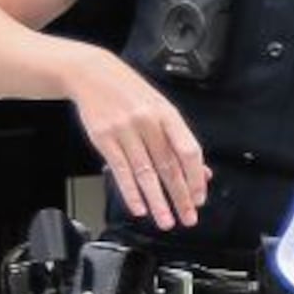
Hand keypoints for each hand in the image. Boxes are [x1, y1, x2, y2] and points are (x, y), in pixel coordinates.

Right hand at [67, 51, 206, 228]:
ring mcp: (125, 130)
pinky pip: (121, 170)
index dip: (195, 177)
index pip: (188, 150)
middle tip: (187, 217)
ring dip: (157, 201)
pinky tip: (139, 207)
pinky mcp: (104, 139)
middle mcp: (147, 121)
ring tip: (165, 220)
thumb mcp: (160, 108)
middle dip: (180, 196)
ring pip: (145, 173)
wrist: (93, 74)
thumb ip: (179, 139)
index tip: (199, 198)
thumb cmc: (129, 92)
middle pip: (168, 166)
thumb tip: (200, 171)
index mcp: (167, 113)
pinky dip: (130, 192)